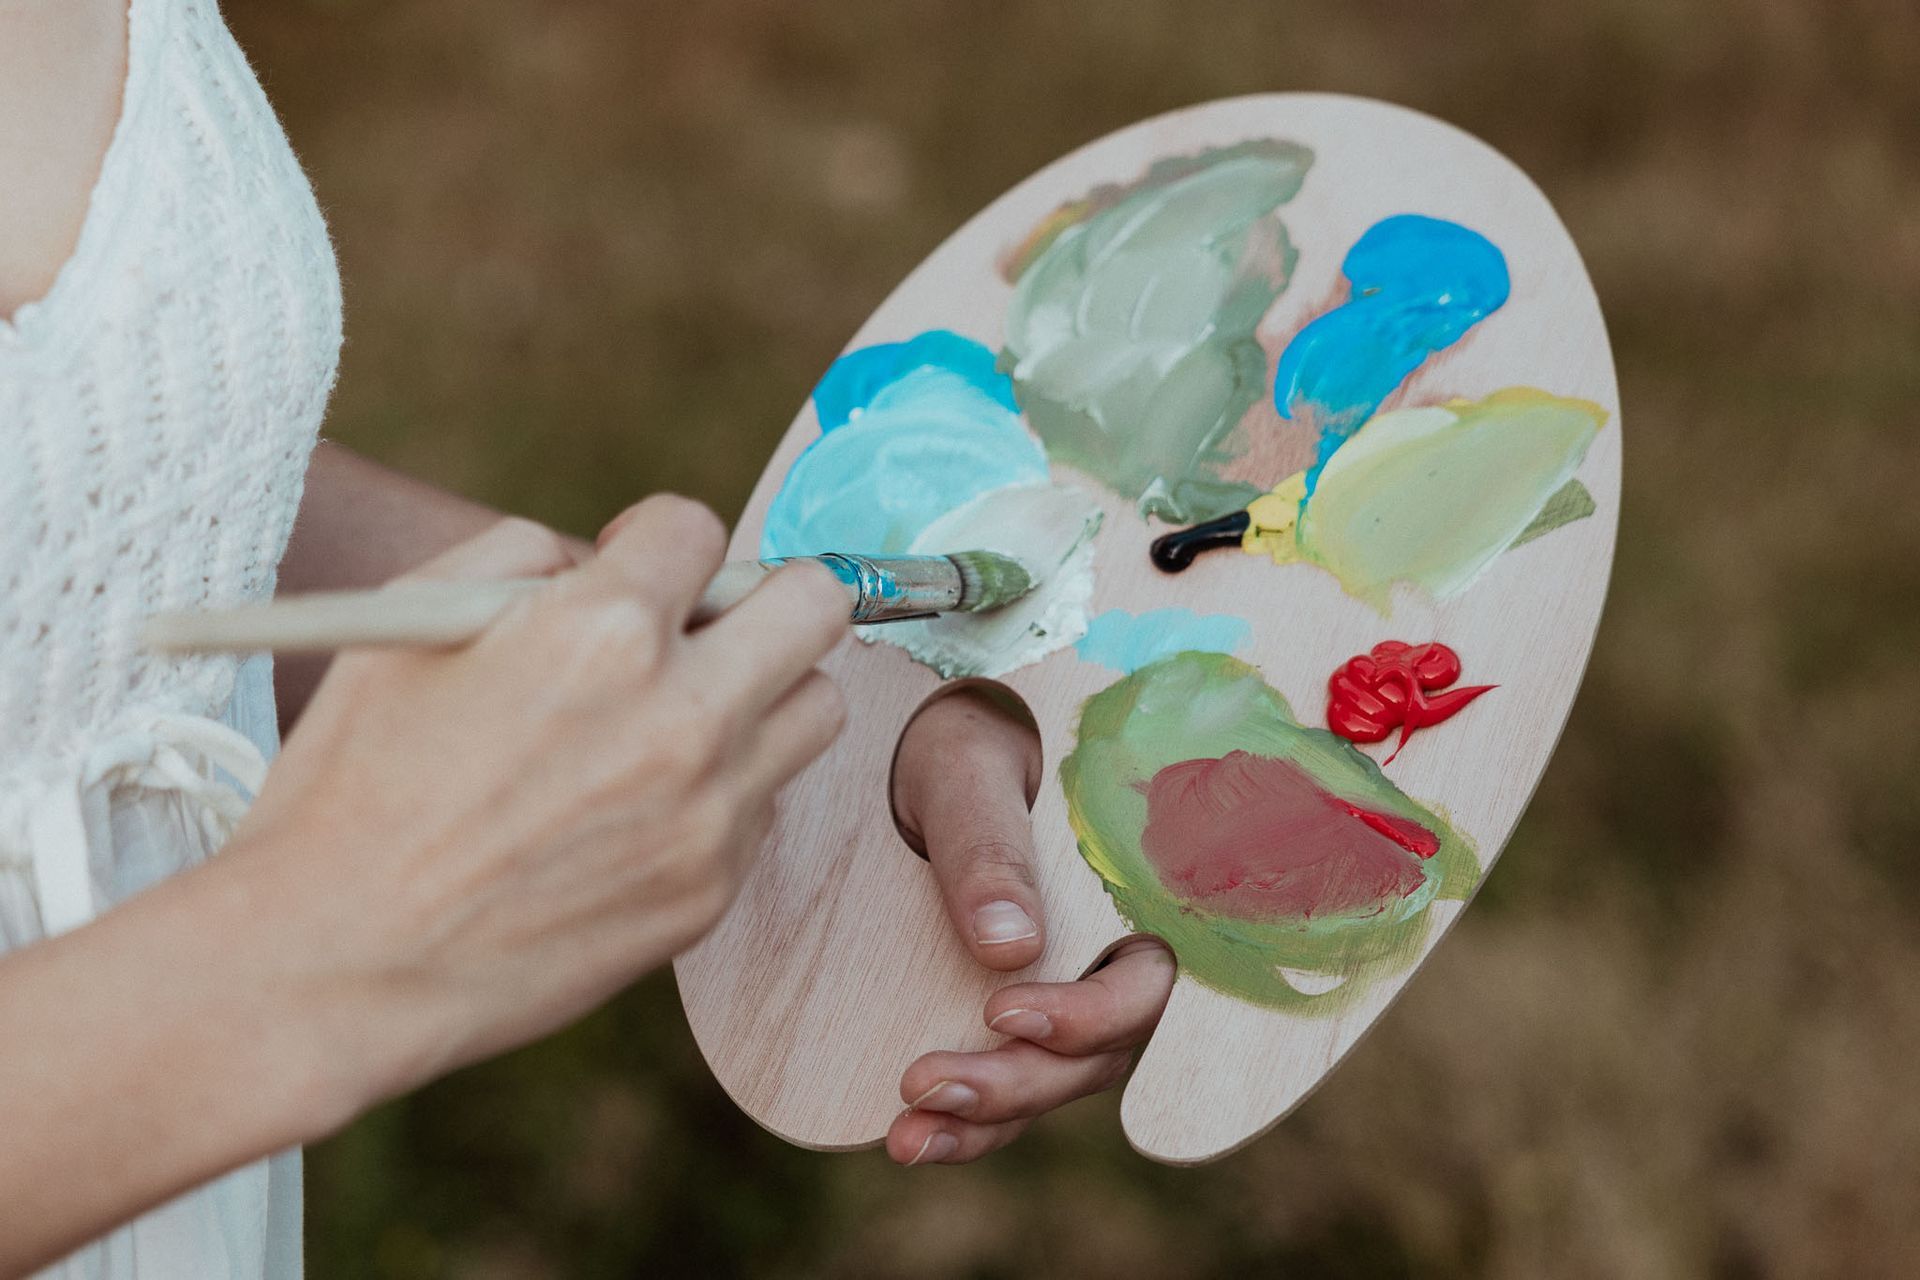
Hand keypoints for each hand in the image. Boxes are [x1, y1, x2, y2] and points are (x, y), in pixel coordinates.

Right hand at [228, 497, 849, 1116]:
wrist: (336, 965)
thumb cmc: (351, 785)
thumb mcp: (409, 622)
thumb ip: (524, 554)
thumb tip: (604, 558)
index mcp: (601, 632)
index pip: (699, 526)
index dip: (654, 539)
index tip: (629, 569)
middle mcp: (681, 717)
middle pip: (816, 605)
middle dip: (762, 595)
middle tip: (703, 625)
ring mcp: (710, 813)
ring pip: (818, 707)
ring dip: (764, 692)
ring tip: (680, 714)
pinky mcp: (711, 890)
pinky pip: (765, 805)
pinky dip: (724, 788)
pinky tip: (638, 807)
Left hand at [884, 685, 1176, 1164]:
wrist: (930, 740)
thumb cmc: (966, 734)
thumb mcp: (968, 767)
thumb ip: (990, 848)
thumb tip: (1007, 947)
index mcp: (1140, 891)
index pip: (1145, 986)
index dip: (1087, 1015)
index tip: (1001, 1010)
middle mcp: (1118, 957)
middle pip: (1097, 1055)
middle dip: (1016, 1081)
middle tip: (925, 1082)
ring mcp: (1073, 996)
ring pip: (1052, 1084)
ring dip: (984, 1120)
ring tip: (905, 1134)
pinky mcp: (1021, 1018)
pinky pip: (1011, 1085)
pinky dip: (966, 1125)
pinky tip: (908, 1138)